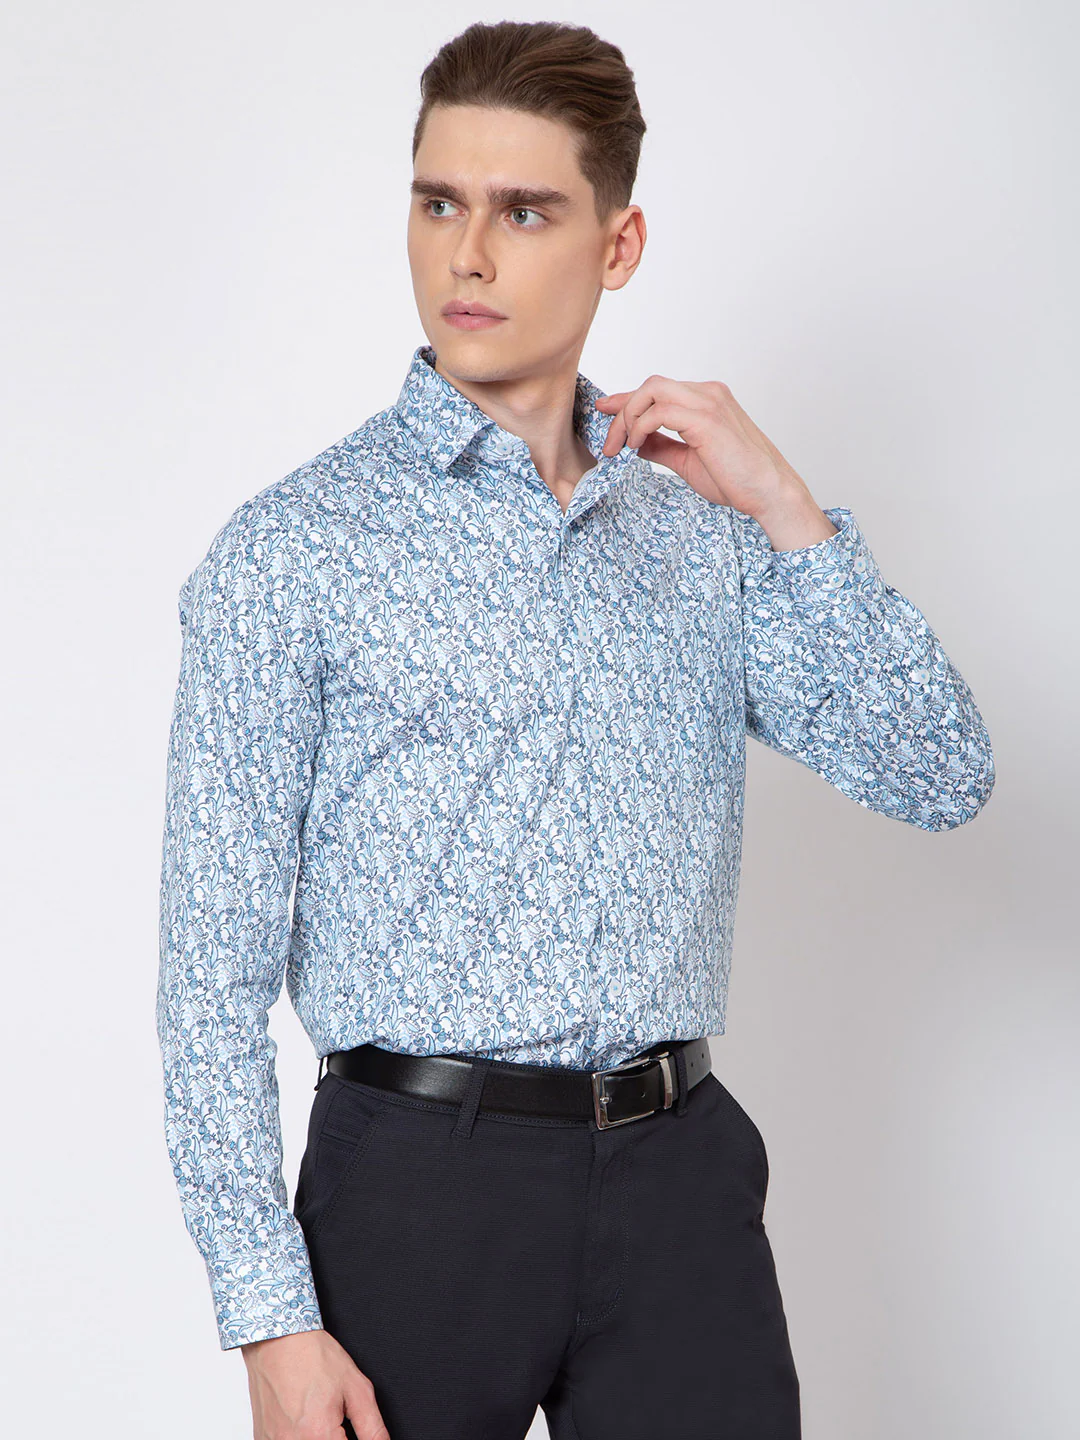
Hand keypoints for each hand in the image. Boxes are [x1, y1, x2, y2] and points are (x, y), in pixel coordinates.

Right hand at [242, 1328, 390, 1438]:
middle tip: (333, 1418)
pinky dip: (298, 1436)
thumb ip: (373, 1427)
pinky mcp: (263, 1438)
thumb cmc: (314, 1357)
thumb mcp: (356, 1388)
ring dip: (316, 1436)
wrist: (278, 1340)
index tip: (348, 1431)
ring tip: (316, 1415)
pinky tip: (301, 1418)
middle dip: (334, 1437)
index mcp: (319, 1434)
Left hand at [595, 374, 823, 533]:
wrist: (767, 493)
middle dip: (621, 410)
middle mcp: (707, 393)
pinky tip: (637, 448)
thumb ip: (661, 446)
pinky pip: (659, 412)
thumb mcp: (687, 460)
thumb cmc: (736, 479)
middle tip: (610, 443)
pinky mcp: (706, 419)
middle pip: (650, 385)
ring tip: (621, 448)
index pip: (658, 390)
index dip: (626, 399)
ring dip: (627, 418)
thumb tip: (635, 442)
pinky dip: (640, 428)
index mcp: (706, 399)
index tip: (603, 410)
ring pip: (651, 391)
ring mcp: (708, 402)